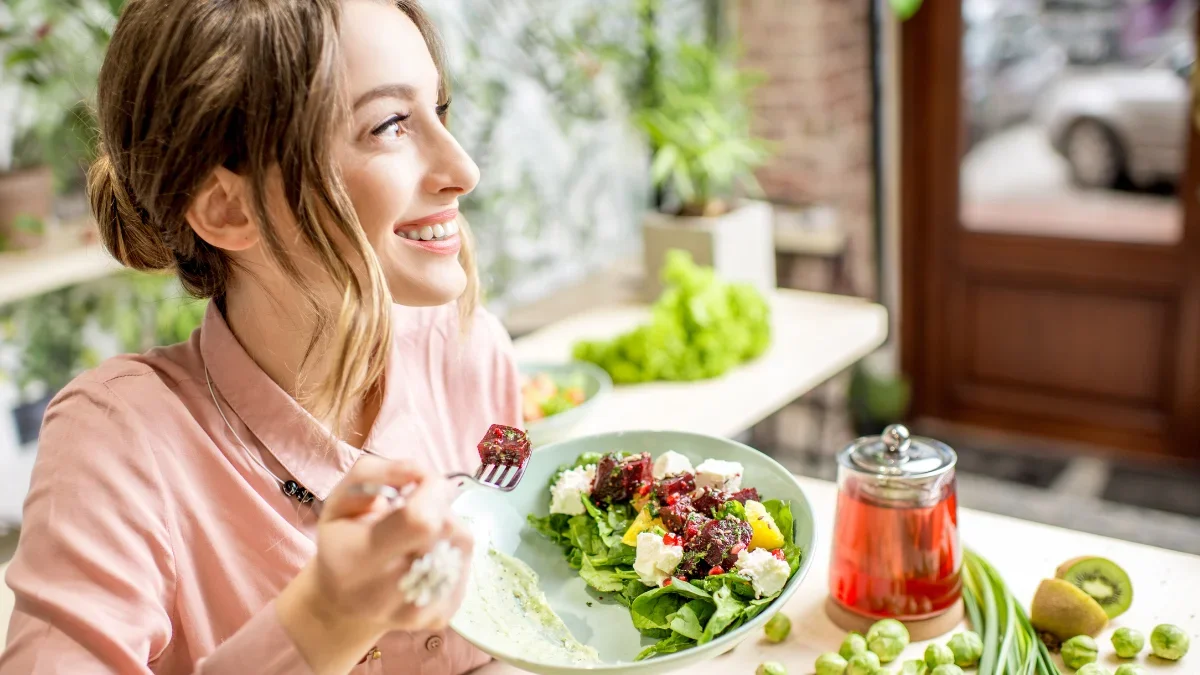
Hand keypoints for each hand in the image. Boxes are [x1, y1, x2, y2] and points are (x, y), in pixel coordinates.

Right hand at [276, 457, 472, 674]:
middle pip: (447, 528)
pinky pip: (466, 563)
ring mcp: (418, 611)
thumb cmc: (342, 542)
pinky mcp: (441, 617)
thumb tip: (422, 471)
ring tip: (418, 533)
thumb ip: (375, 474)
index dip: (431, 490)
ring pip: (462, 543)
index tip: (419, 483)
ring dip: (447, 525)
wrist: (344, 604)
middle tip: (415, 509)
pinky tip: (427, 553)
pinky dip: (452, 548)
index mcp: (358, 561)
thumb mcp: (341, 499)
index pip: (420, 521)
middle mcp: (387, 594)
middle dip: (438, 505)